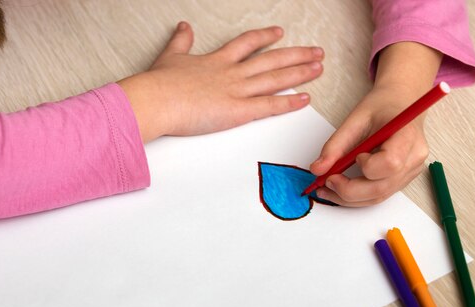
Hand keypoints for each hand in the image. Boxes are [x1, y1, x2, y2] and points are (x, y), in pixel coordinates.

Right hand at [118, 22, 323, 141]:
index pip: (247, 44)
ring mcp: (236, 91)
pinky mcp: (237, 112)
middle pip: (270, 59)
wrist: (155, 100)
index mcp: (216, 60)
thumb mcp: (169, 56)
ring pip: (275, 79)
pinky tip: (305, 99)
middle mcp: (231, 73)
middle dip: (295, 55)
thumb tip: (183, 27)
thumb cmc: (159, 84)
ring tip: (318, 68)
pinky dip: (289, 102)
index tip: (279, 33)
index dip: (264, 37)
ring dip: (299, 72)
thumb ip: (180, 42)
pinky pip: (269, 106)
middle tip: (315, 52)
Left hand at [309, 85, 428, 205]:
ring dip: (348, 198)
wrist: (401, 103)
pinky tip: (339, 189)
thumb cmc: (382, 107)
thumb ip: (335, 145)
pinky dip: (356, 196)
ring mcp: (411, 171)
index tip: (355, 157)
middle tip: (325, 182)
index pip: (390, 163)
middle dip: (348, 191)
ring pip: (378, 197)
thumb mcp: (355, 119)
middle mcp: (414, 158)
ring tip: (326, 188)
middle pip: (381, 188)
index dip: (368, 166)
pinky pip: (378, 195)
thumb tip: (317, 169)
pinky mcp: (402, 179)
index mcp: (408, 136)